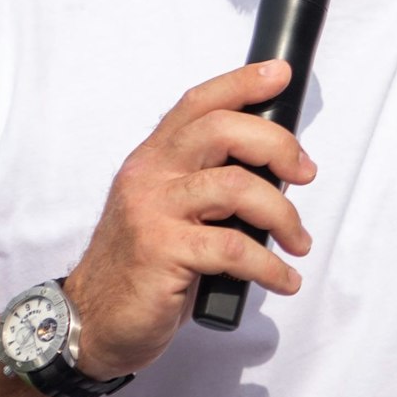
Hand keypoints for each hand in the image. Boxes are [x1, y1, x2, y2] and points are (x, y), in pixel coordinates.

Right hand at [63, 60, 315, 379]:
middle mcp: (149, 175)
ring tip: (299, 242)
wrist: (91, 321)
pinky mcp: (162, 252)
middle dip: (277, 146)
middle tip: (305, 175)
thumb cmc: (142, 267)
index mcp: (154, 159)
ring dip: (283, 215)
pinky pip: (234, 249)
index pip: (198, 104)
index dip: (241, 83)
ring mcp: (153, 212)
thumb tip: (275, 173)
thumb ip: (205, 184)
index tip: (280, 75)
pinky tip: (283, 279)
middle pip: (221, 130)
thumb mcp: (168, 212)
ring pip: (235, 187)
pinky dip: (270, 266)